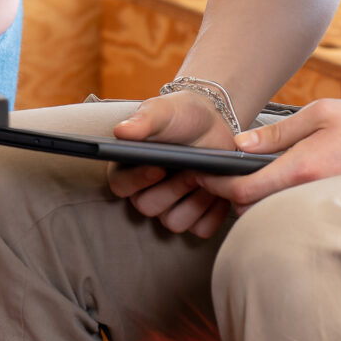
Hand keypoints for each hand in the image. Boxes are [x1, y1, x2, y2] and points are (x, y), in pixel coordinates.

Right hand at [106, 92, 240, 237]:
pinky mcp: (195, 218)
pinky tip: (220, 190)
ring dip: (195, 201)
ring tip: (208, 177)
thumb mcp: (163, 111)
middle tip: (193, 169)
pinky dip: (213, 212)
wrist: (213, 124)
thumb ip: (143, 120)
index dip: (137, 180)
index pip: (120, 185)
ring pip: (174, 222)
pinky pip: (201, 228)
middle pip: (148, 207)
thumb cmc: (181, 115)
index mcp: (128, 167)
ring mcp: (169, 209)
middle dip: (174, 188)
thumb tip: (121, 131)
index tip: (158, 167)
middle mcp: (144, 192)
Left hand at [200, 98, 340, 209]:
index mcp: (302, 169)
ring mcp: (322, 206)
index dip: (214, 188)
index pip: (242, 192)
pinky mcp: (332, 210)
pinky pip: (293, 214)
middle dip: (228, 198)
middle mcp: (310, 195)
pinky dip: (275, 204)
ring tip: (239, 180)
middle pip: (251, 211)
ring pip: (272, 215)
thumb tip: (240, 144)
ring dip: (251, 203)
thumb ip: (277, 133)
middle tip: (214, 178)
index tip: (200, 177)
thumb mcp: (319, 114)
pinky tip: (272, 186)